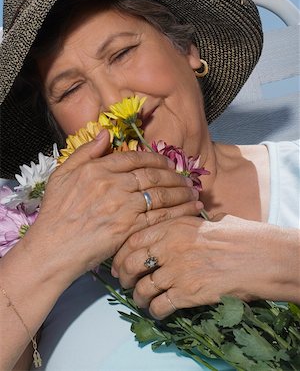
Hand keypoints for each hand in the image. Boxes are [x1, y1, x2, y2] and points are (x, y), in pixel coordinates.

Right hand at [23, 130, 201, 285]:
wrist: (52, 248)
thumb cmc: (55, 212)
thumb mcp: (61, 174)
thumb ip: (85, 152)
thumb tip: (106, 133)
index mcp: (97, 169)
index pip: (134, 158)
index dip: (155, 158)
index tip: (167, 161)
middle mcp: (113, 184)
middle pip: (152, 175)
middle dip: (173, 175)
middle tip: (186, 177)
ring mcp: (122, 207)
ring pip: (160, 194)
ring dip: (181, 192)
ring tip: (193, 192)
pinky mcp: (129, 228)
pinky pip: (160, 217)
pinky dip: (179, 212)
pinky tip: (192, 209)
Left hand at [112, 215, 299, 318]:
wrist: (257, 256)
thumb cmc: (237, 235)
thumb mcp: (206, 220)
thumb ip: (185, 222)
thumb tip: (180, 221)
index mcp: (171, 226)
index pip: (132, 240)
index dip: (120, 254)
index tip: (119, 262)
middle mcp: (168, 248)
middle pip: (132, 264)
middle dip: (124, 276)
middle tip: (125, 282)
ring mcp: (176, 271)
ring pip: (142, 288)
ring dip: (138, 297)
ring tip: (140, 300)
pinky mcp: (186, 293)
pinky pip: (159, 305)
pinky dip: (154, 310)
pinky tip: (158, 311)